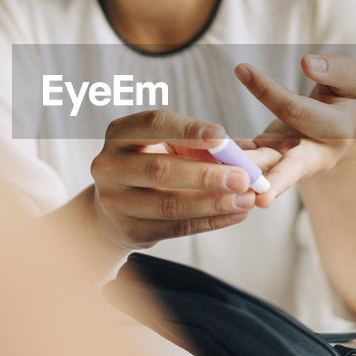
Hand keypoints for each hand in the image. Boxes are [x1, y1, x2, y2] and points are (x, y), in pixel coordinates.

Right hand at [89, 109, 278, 249]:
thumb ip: (201, 145)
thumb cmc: (152, 165)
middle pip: (160, 169)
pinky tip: (235, 215)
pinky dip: (209, 222)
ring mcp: (115, 201)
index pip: (154, 124)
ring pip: (169, 204)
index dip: (189, 130)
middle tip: (243, 177)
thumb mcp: (169, 146)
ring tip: (246, 199)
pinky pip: (174, 228)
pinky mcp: (129, 231)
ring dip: (213, 203)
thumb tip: (244, 154)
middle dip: (206, 175)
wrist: (117, 208)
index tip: (223, 137)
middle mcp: (110, 166)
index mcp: (120, 134)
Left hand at [234, 54, 355, 207]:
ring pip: (266, 169)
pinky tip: (205, 161)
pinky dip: (228, 162)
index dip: (269, 90)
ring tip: (222, 183)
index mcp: (336, 130)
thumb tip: (308, 63)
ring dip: (245, 176)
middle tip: (263, 198)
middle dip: (278, 180)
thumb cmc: (344, 100)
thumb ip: (337, 70)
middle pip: (294, 166)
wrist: (339, 132)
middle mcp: (315, 154)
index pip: (296, 109)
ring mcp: (290, 163)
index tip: (241, 69)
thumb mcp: (352, 82)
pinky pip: (250, 161)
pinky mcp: (271, 163)